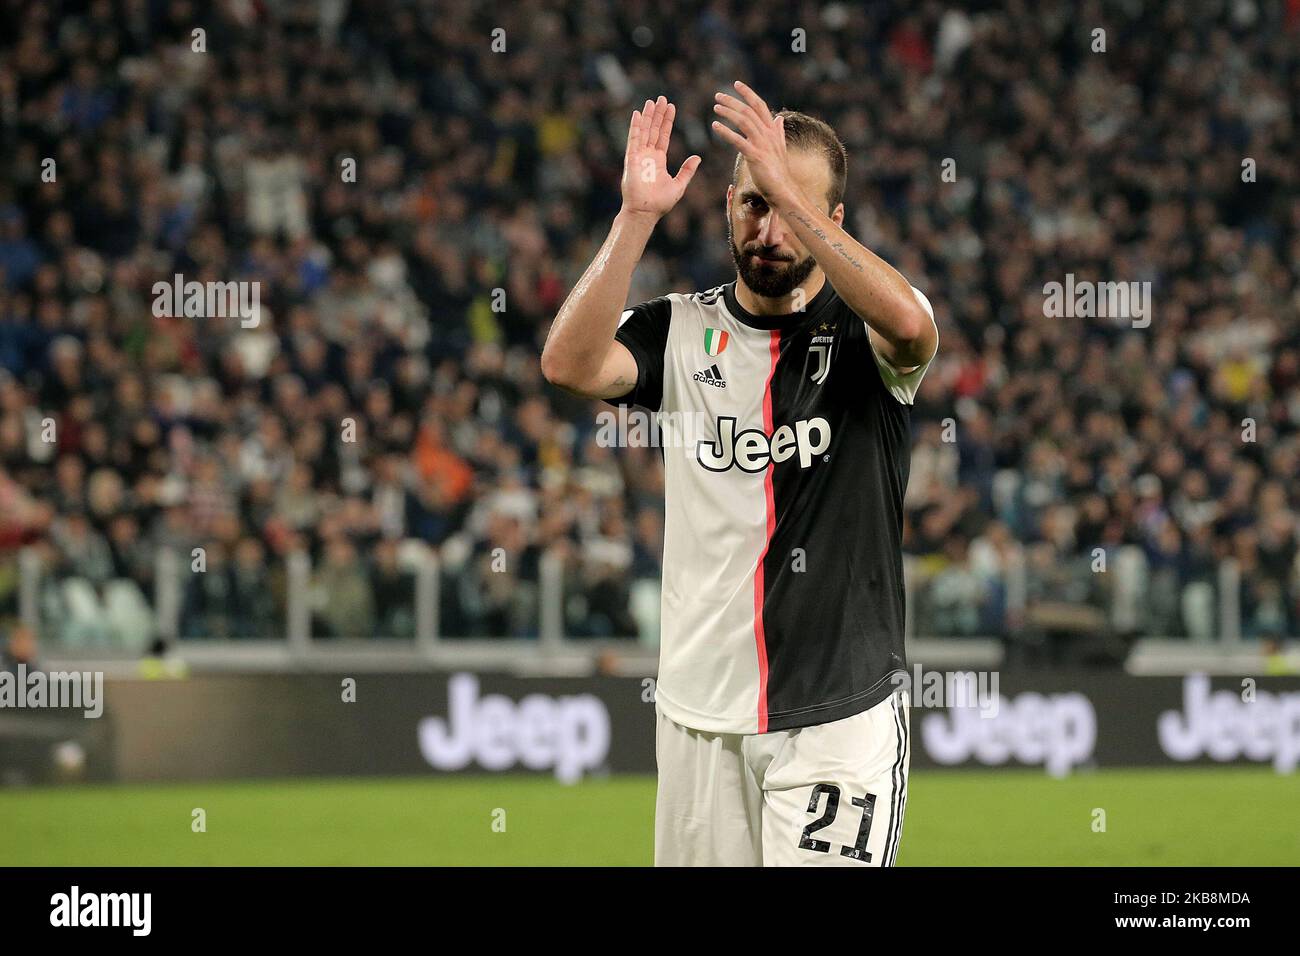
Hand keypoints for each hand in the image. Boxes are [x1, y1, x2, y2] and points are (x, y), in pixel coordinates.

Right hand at [620, 96, 701, 219]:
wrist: (645, 212)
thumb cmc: (660, 203)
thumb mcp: (679, 185)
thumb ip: (687, 170)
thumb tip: (698, 157)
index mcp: (659, 160)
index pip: (664, 136)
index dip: (667, 121)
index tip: (671, 107)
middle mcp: (648, 156)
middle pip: (654, 129)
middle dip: (658, 114)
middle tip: (662, 98)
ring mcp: (639, 156)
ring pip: (644, 131)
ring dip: (648, 116)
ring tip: (652, 101)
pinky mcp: (632, 159)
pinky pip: (634, 139)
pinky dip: (635, 127)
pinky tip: (638, 114)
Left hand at [711, 81, 798, 207]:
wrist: (784, 191)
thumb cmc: (779, 172)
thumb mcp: (779, 148)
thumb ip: (777, 132)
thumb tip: (778, 119)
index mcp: (772, 131)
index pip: (760, 106)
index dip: (749, 93)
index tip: (736, 84)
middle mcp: (768, 134)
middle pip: (749, 111)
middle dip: (733, 101)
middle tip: (718, 95)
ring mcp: (763, 145)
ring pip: (744, 121)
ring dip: (728, 112)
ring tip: (715, 108)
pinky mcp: (756, 156)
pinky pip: (739, 140)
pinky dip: (726, 131)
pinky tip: (715, 126)